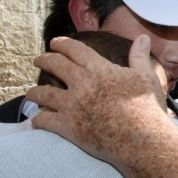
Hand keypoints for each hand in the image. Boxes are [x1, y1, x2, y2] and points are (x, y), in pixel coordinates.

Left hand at [27, 35, 166, 162]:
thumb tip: (142, 38)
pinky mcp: (68, 127)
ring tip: (31, 92)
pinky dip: (38, 119)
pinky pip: (45, 120)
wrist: (142, 140)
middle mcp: (82, 84)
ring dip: (35, 91)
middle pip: (55, 65)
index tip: (54, 42)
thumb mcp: (146, 77)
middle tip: (37, 60)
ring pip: (44, 94)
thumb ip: (139, 56)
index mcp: (99, 69)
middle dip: (43, 60)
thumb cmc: (147, 108)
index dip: (62, 44)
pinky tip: (36, 119)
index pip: (74, 50)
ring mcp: (72, 106)